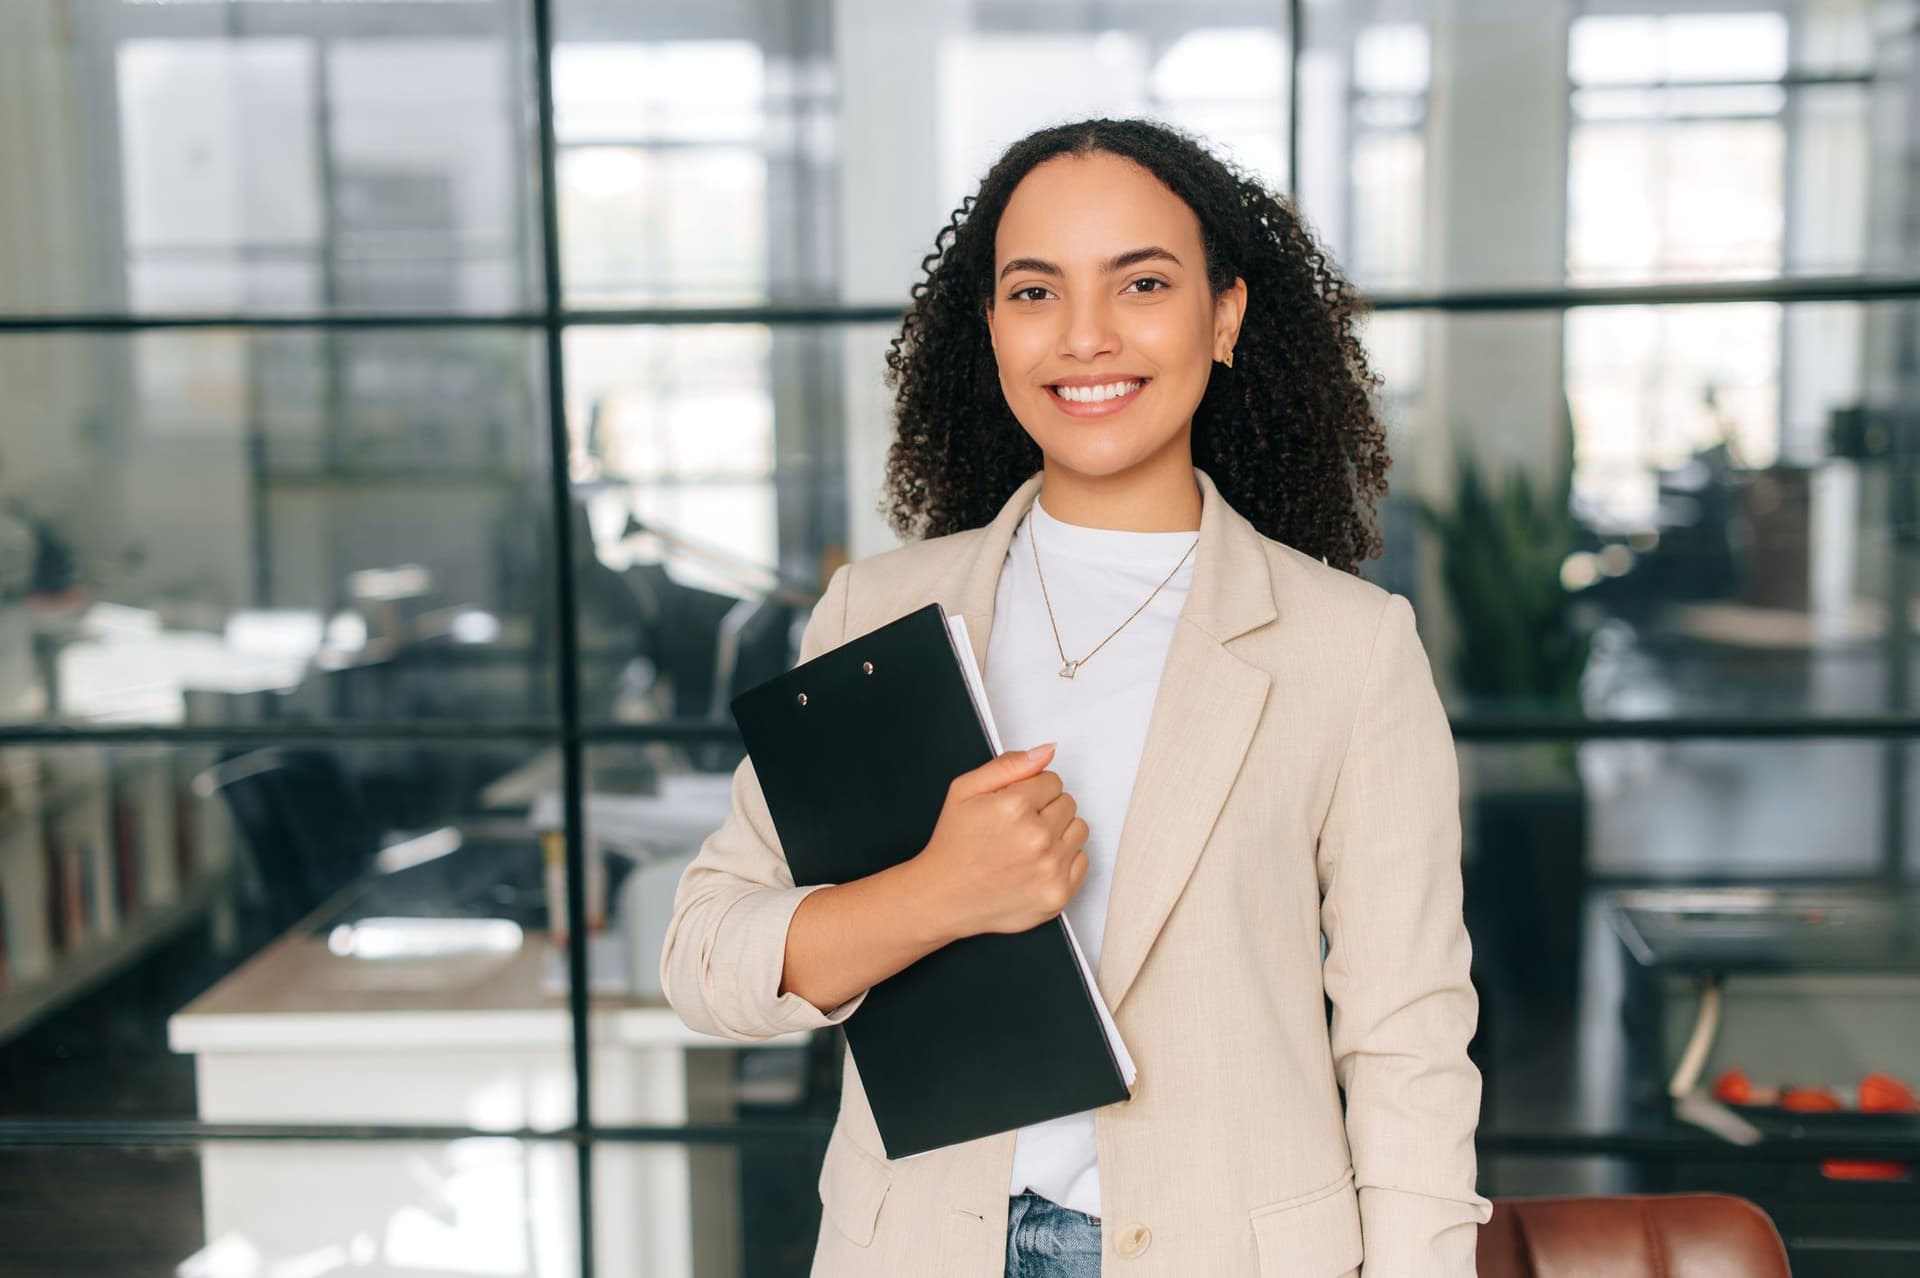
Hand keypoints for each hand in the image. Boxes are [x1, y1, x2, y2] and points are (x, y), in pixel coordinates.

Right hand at [910, 743, 1089, 939]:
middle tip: (1016, 828)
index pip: (1052, 780)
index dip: (1031, 791)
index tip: (1014, 806)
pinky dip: (1064, 860)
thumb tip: (1046, 751)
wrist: (943, 897)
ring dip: (1058, 833)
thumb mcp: (965, 790)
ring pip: (1079, 829)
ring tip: (1028, 845)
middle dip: (1045, 810)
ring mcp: (1050, 869)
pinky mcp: (1058, 894)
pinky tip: (1037, 864)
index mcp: (1014, 806)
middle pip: (1068, 803)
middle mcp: (1036, 838)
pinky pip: (1083, 860)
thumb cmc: (953, 845)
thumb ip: (1009, 765)